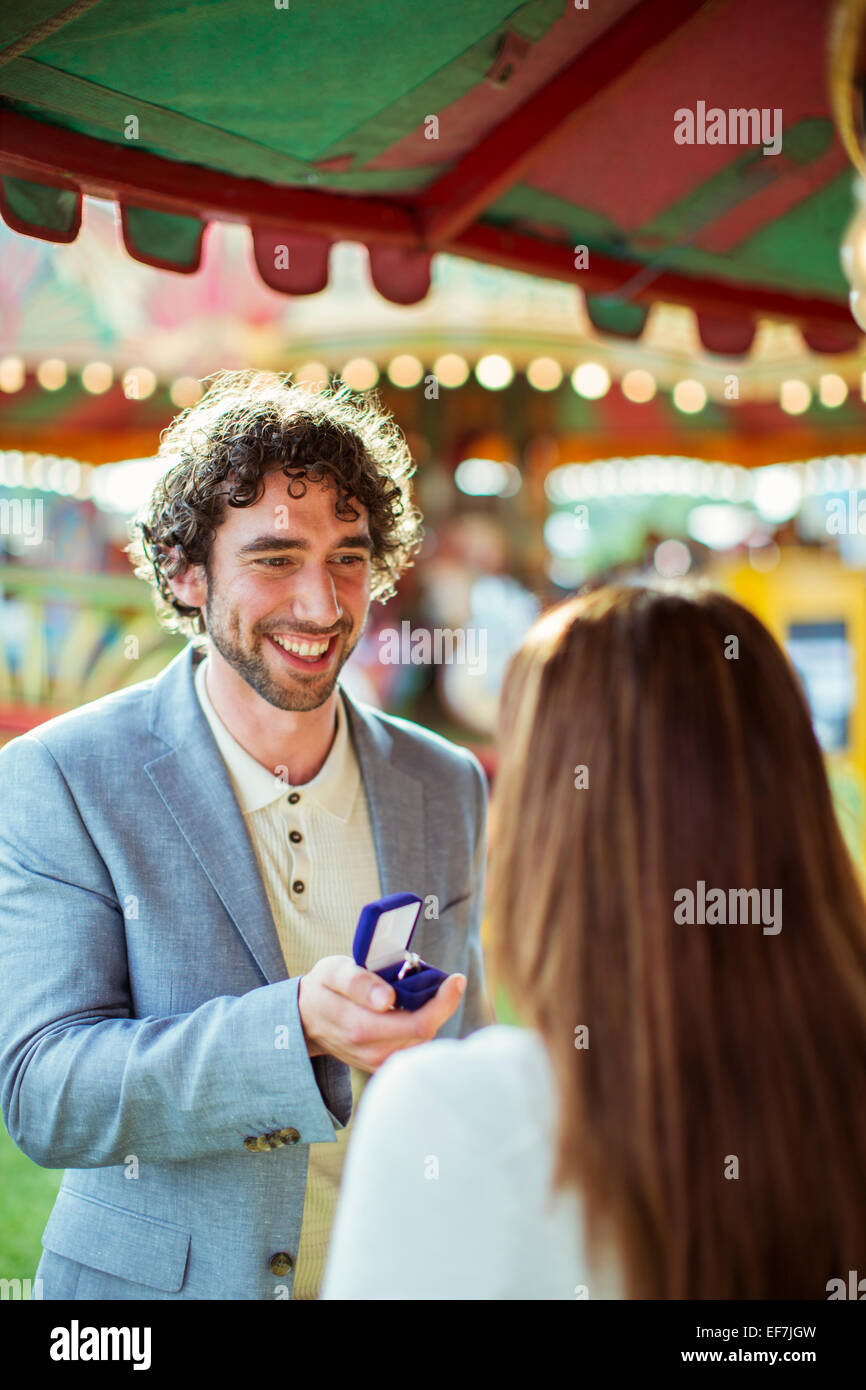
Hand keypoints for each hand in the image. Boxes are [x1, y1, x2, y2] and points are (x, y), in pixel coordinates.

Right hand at [297, 954, 466, 1071]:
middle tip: (445, 982)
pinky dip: (422, 1029)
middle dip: (440, 1006)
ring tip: (422, 995)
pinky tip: (414, 1012)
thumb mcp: (333, 971)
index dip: (443, 1002)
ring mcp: (378, 1062)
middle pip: (426, 1033)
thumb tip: (387, 999)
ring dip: (431, 1017)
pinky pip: (414, 1049)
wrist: (306, 1019)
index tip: (456, 979)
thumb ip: (359, 982)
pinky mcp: (382, 1066)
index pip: (419, 1023)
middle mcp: (371, 1051)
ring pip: (423, 1042)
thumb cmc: (324, 988)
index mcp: (359, 1026)